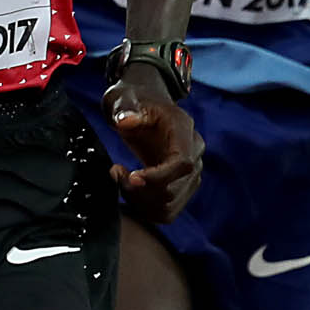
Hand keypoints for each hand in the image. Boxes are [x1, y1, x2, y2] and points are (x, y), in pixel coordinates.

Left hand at [105, 68, 202, 221]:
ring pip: (170, 205)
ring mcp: (192, 172)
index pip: (183, 163)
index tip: (130, 177)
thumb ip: (125, 108)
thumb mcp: (124, 98)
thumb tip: (126, 121)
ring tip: (121, 179)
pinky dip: (145, 208)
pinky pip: (167, 211)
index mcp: (184, 130)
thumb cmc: (132, 100)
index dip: (158, 177)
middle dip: (139, 190)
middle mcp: (195, 153)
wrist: (141, 106)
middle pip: (174, 189)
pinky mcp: (182, 186)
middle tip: (115, 172)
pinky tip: (129, 189)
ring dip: (140, 202)